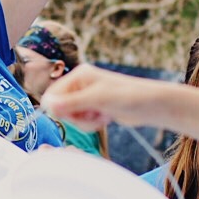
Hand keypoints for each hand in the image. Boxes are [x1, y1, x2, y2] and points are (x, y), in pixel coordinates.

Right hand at [41, 64, 157, 128]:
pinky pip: (82, 121)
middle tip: (92, 114)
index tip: (72, 115)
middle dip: (75, 116)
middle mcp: (80, 84)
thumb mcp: (97, 100)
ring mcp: (87, 97)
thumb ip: (71, 103)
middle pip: (60, 107)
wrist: (151, 105)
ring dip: (85, 122)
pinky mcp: (94, 107)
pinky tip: (105, 118)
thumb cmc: (128, 97)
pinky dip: (92, 123)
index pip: (52, 94)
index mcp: (78, 75)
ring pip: (71, 116)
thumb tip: (47, 106)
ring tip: (101, 116)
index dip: (58, 109)